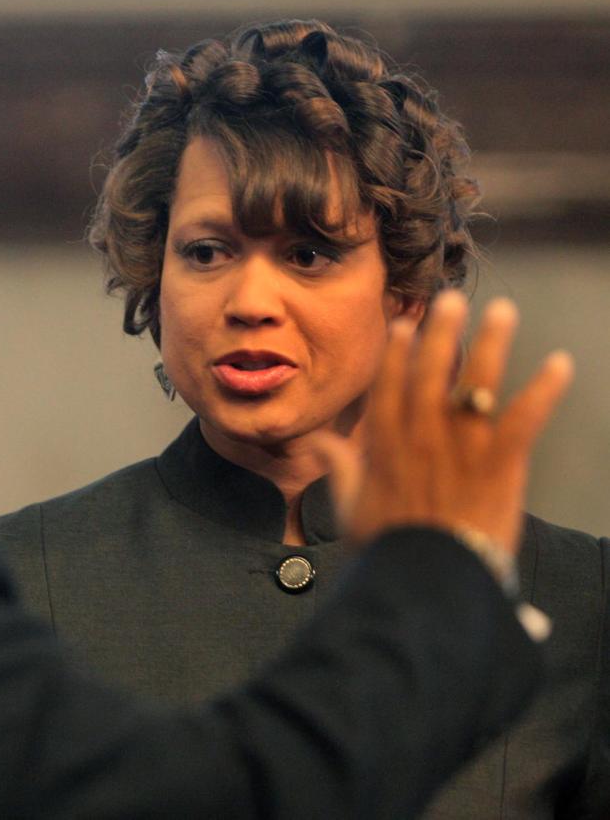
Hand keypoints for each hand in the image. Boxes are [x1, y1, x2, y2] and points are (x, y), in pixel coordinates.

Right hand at [316, 292, 572, 554]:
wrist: (427, 578)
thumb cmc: (388, 549)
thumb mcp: (350, 507)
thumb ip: (339, 468)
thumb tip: (316, 442)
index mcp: (386, 446)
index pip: (389, 387)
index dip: (397, 354)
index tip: (403, 326)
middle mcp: (421, 436)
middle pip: (430, 371)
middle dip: (441, 332)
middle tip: (450, 300)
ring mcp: (461, 446)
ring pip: (475, 383)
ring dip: (490, 343)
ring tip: (502, 312)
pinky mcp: (499, 462)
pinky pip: (524, 416)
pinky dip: (544, 389)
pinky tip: (560, 364)